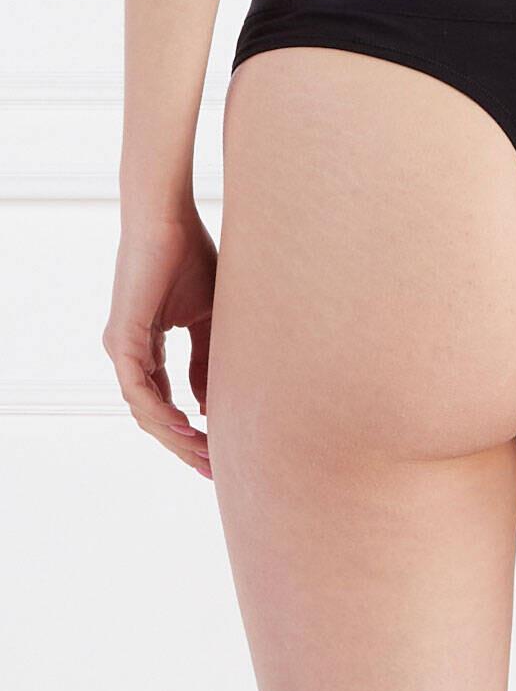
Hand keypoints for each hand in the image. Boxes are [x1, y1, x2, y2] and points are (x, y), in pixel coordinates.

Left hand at [102, 206, 217, 478]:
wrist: (168, 219)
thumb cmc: (191, 258)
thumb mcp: (209, 321)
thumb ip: (206, 362)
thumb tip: (207, 405)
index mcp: (145, 347)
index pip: (164, 403)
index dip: (191, 432)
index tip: (219, 454)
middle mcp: (128, 353)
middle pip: (153, 416)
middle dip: (184, 446)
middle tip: (213, 471)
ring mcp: (121, 347)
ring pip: (144, 410)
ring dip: (175, 437)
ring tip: (206, 454)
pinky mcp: (122, 337)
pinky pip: (139, 389)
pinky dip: (164, 412)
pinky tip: (189, 427)